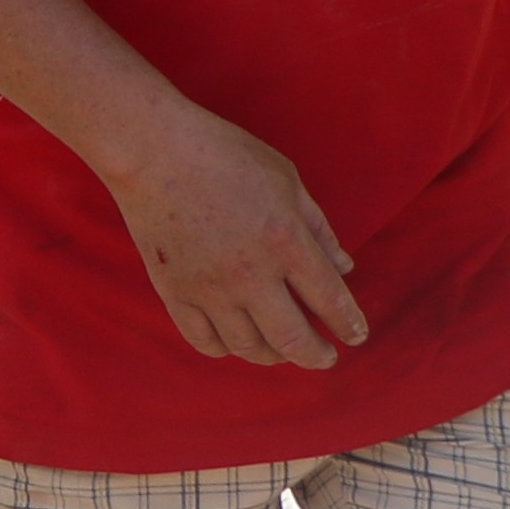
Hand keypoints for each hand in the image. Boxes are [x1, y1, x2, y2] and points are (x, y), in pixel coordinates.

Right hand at [102, 102, 369, 368]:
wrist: (153, 150)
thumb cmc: (225, 154)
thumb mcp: (286, 179)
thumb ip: (318, 228)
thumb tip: (344, 267)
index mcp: (285, 241)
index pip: (330, 299)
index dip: (349, 324)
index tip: (356, 335)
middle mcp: (251, 274)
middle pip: (292, 338)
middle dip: (316, 355)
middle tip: (325, 357)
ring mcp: (210, 289)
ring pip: (249, 347)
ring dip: (273, 355)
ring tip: (282, 350)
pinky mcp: (175, 293)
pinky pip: (205, 341)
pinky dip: (227, 349)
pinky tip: (237, 340)